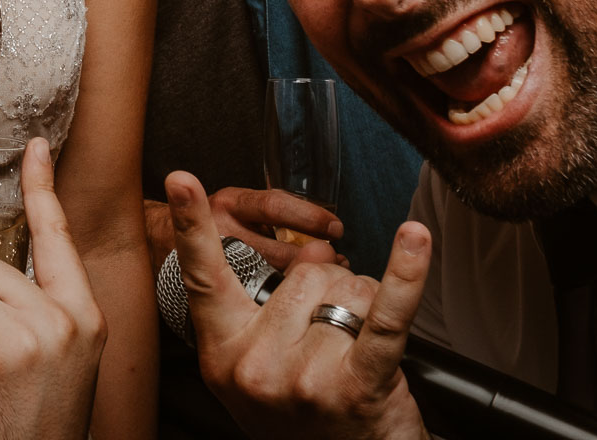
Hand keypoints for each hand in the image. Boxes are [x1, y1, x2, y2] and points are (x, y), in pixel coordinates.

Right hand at [168, 172, 429, 439]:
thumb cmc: (307, 422)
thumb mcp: (263, 366)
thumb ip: (273, 303)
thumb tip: (314, 245)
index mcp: (223, 354)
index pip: (205, 279)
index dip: (192, 226)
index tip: (181, 180)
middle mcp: (255, 367)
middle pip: (303, 273)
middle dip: (332, 290)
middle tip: (333, 341)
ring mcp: (304, 378)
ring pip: (347, 289)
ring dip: (365, 306)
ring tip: (357, 353)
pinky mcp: (357, 386)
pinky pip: (386, 317)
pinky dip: (407, 276)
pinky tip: (415, 240)